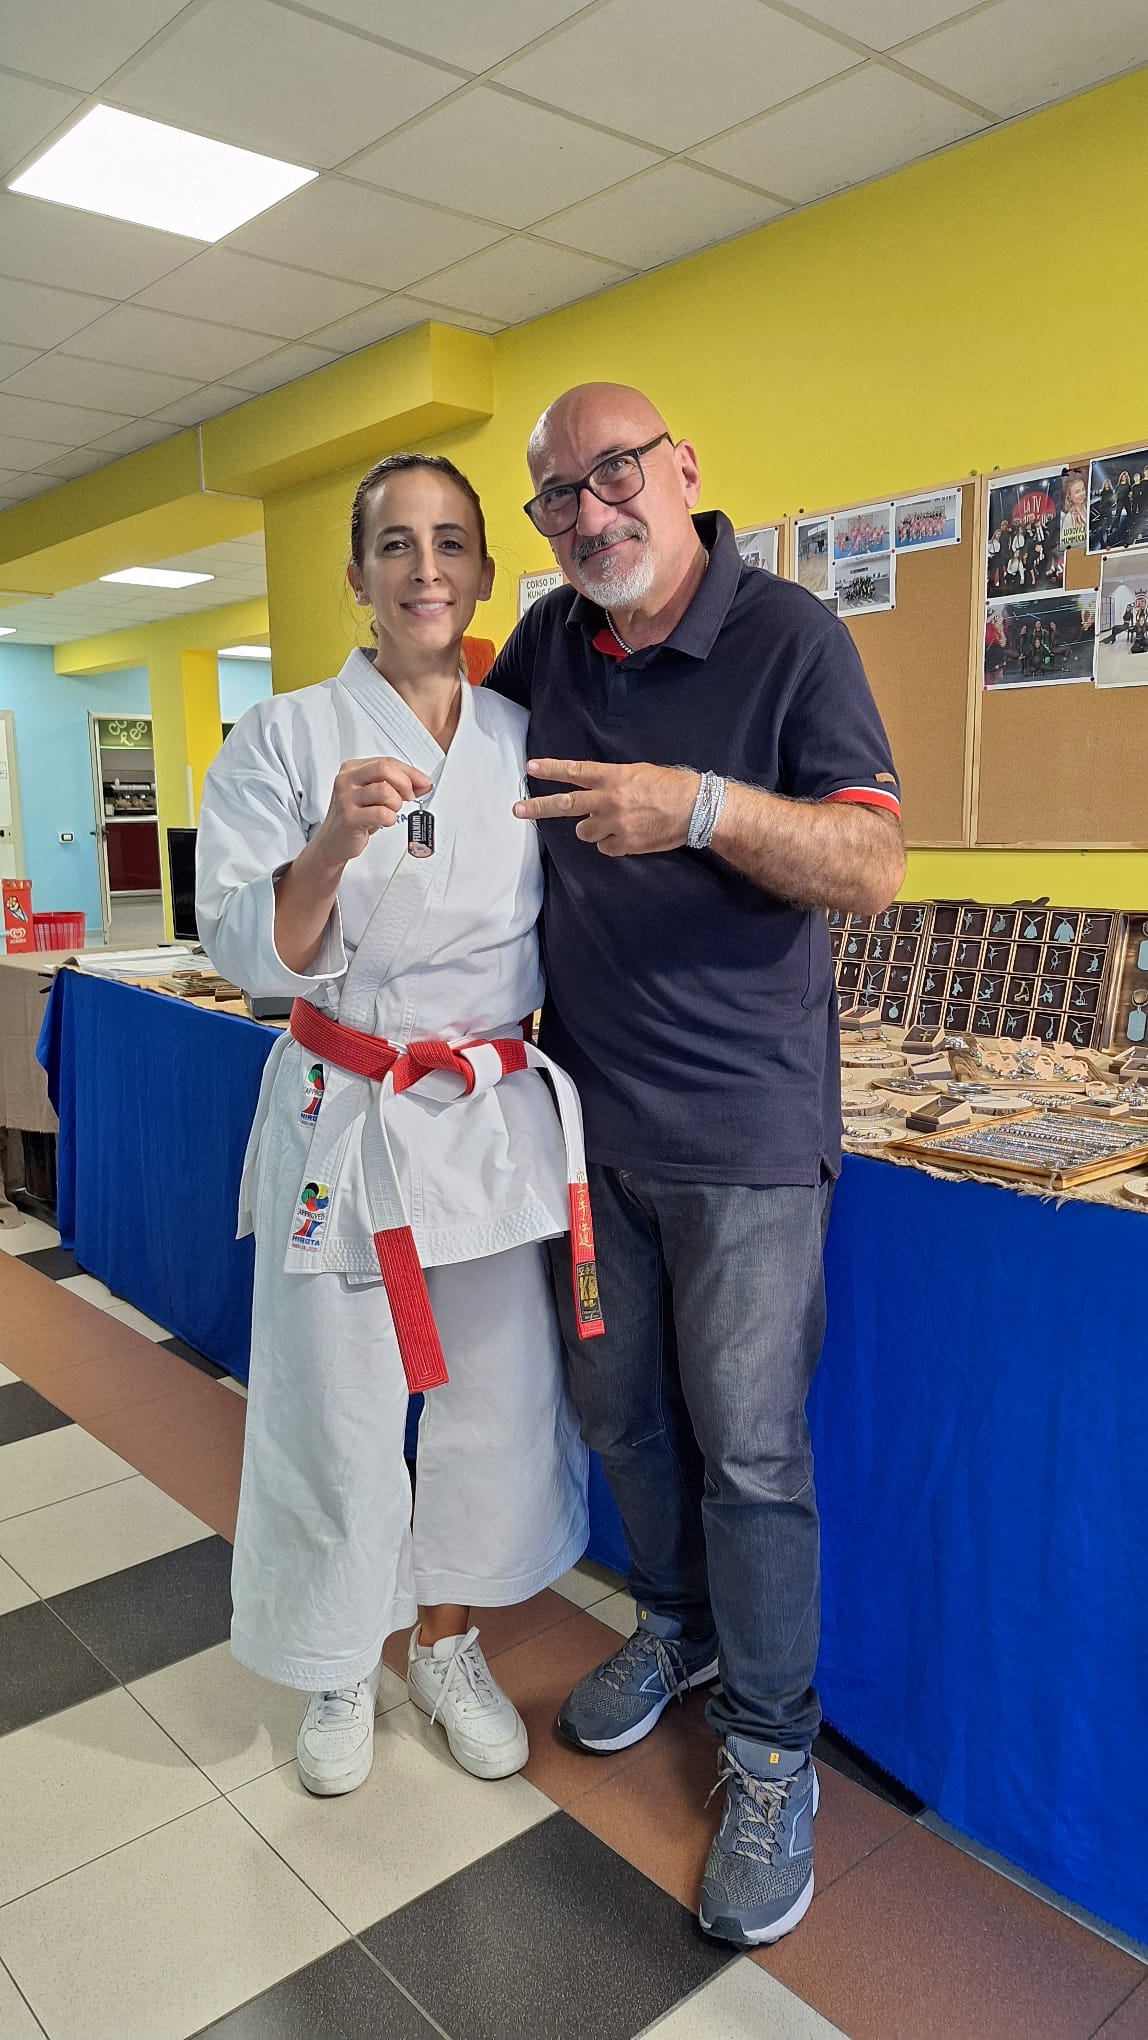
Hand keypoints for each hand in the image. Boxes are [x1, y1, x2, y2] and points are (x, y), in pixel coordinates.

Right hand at [312, 756, 432, 865]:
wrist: (333, 841)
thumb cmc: (354, 816)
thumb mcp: (373, 794)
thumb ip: (395, 784)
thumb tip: (423, 784)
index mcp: (352, 769)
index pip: (387, 762)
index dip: (410, 772)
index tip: (423, 782)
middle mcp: (346, 780)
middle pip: (384, 769)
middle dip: (405, 783)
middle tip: (409, 796)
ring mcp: (346, 798)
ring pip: (385, 791)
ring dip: (396, 804)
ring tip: (390, 811)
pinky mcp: (349, 818)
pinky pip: (382, 813)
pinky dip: (390, 818)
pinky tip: (384, 821)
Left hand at [514, 757, 698, 856]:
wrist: (695, 808)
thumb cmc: (669, 786)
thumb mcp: (638, 773)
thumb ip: (611, 781)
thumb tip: (592, 791)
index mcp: (614, 777)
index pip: (575, 771)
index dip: (551, 770)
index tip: (531, 768)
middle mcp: (610, 799)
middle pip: (566, 804)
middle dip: (538, 807)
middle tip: (517, 810)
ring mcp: (615, 823)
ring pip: (584, 831)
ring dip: (592, 829)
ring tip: (613, 823)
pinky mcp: (624, 844)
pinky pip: (605, 847)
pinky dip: (612, 843)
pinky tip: (629, 835)